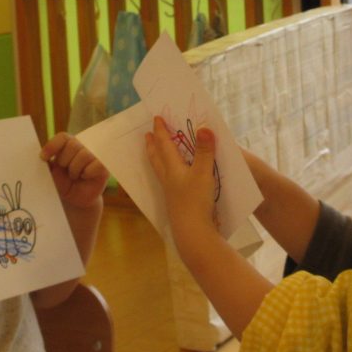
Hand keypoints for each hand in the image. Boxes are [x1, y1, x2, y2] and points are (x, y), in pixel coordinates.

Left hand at [41, 132, 108, 208]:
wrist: (74, 199)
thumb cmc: (63, 183)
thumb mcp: (51, 172)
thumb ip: (47, 162)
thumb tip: (40, 155)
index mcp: (69, 144)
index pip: (63, 137)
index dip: (52, 146)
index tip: (43, 158)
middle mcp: (84, 146)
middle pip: (73, 144)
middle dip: (64, 161)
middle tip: (65, 171)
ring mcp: (95, 156)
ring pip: (84, 155)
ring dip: (75, 170)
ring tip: (74, 176)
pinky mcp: (104, 167)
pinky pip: (95, 165)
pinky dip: (87, 173)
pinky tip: (85, 177)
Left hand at [146, 116, 219, 238]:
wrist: (193, 233)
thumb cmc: (196, 201)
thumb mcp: (204, 173)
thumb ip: (205, 151)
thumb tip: (204, 127)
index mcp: (173, 169)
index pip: (164, 145)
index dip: (160, 131)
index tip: (155, 118)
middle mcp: (168, 179)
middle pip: (156, 158)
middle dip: (152, 145)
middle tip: (146, 135)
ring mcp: (171, 193)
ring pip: (160, 171)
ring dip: (157, 159)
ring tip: (155, 153)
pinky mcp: (176, 204)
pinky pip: (168, 182)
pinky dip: (167, 173)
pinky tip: (173, 178)